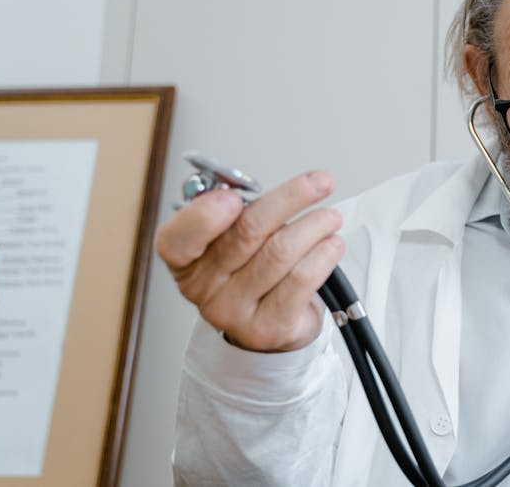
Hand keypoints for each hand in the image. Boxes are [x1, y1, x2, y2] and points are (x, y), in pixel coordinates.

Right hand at [154, 171, 344, 351]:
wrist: (270, 322)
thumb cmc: (251, 269)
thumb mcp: (234, 237)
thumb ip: (240, 212)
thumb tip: (274, 187)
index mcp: (185, 259)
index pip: (178, 239)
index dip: (205, 215)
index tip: (235, 196)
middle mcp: (203, 288)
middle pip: (247, 232)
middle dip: (290, 199)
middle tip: (319, 183)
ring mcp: (234, 312)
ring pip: (280, 252)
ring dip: (314, 226)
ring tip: (330, 218)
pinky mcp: (269, 327)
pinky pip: (301, 280)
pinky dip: (323, 255)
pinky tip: (332, 244)